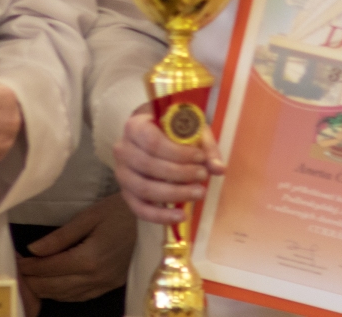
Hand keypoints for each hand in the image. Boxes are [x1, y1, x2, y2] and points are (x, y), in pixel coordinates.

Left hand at [16, 194, 136, 304]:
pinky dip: (65, 294)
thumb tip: (33, 249)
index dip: (29, 267)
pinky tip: (55, 287)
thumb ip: (61, 237)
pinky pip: (83, 295)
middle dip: (33, 281)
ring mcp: (106, 284)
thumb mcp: (90, 216)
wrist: (155, 218)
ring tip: (30, 280)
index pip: (50, 268)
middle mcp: (96, 277)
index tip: (14, 261)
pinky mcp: (112, 285)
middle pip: (56, 286)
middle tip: (17, 273)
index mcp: (89, 258)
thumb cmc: (122, 210)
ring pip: (68, 295)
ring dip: (46, 290)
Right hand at [112, 110, 222, 225]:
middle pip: (148, 165)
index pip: (152, 142)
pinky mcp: (126, 193)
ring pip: (144, 188)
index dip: (178, 153)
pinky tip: (181, 215)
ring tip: (199, 193)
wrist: (151, 136)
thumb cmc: (170, 130)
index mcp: (134, 127)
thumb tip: (219, 169)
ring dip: (174, 194)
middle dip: (180, 174)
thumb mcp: (189, 129)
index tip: (200, 157)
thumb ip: (204, 146)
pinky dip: (161, 215)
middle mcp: (122, 150)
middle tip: (203, 176)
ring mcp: (122, 173)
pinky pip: (140, 209)